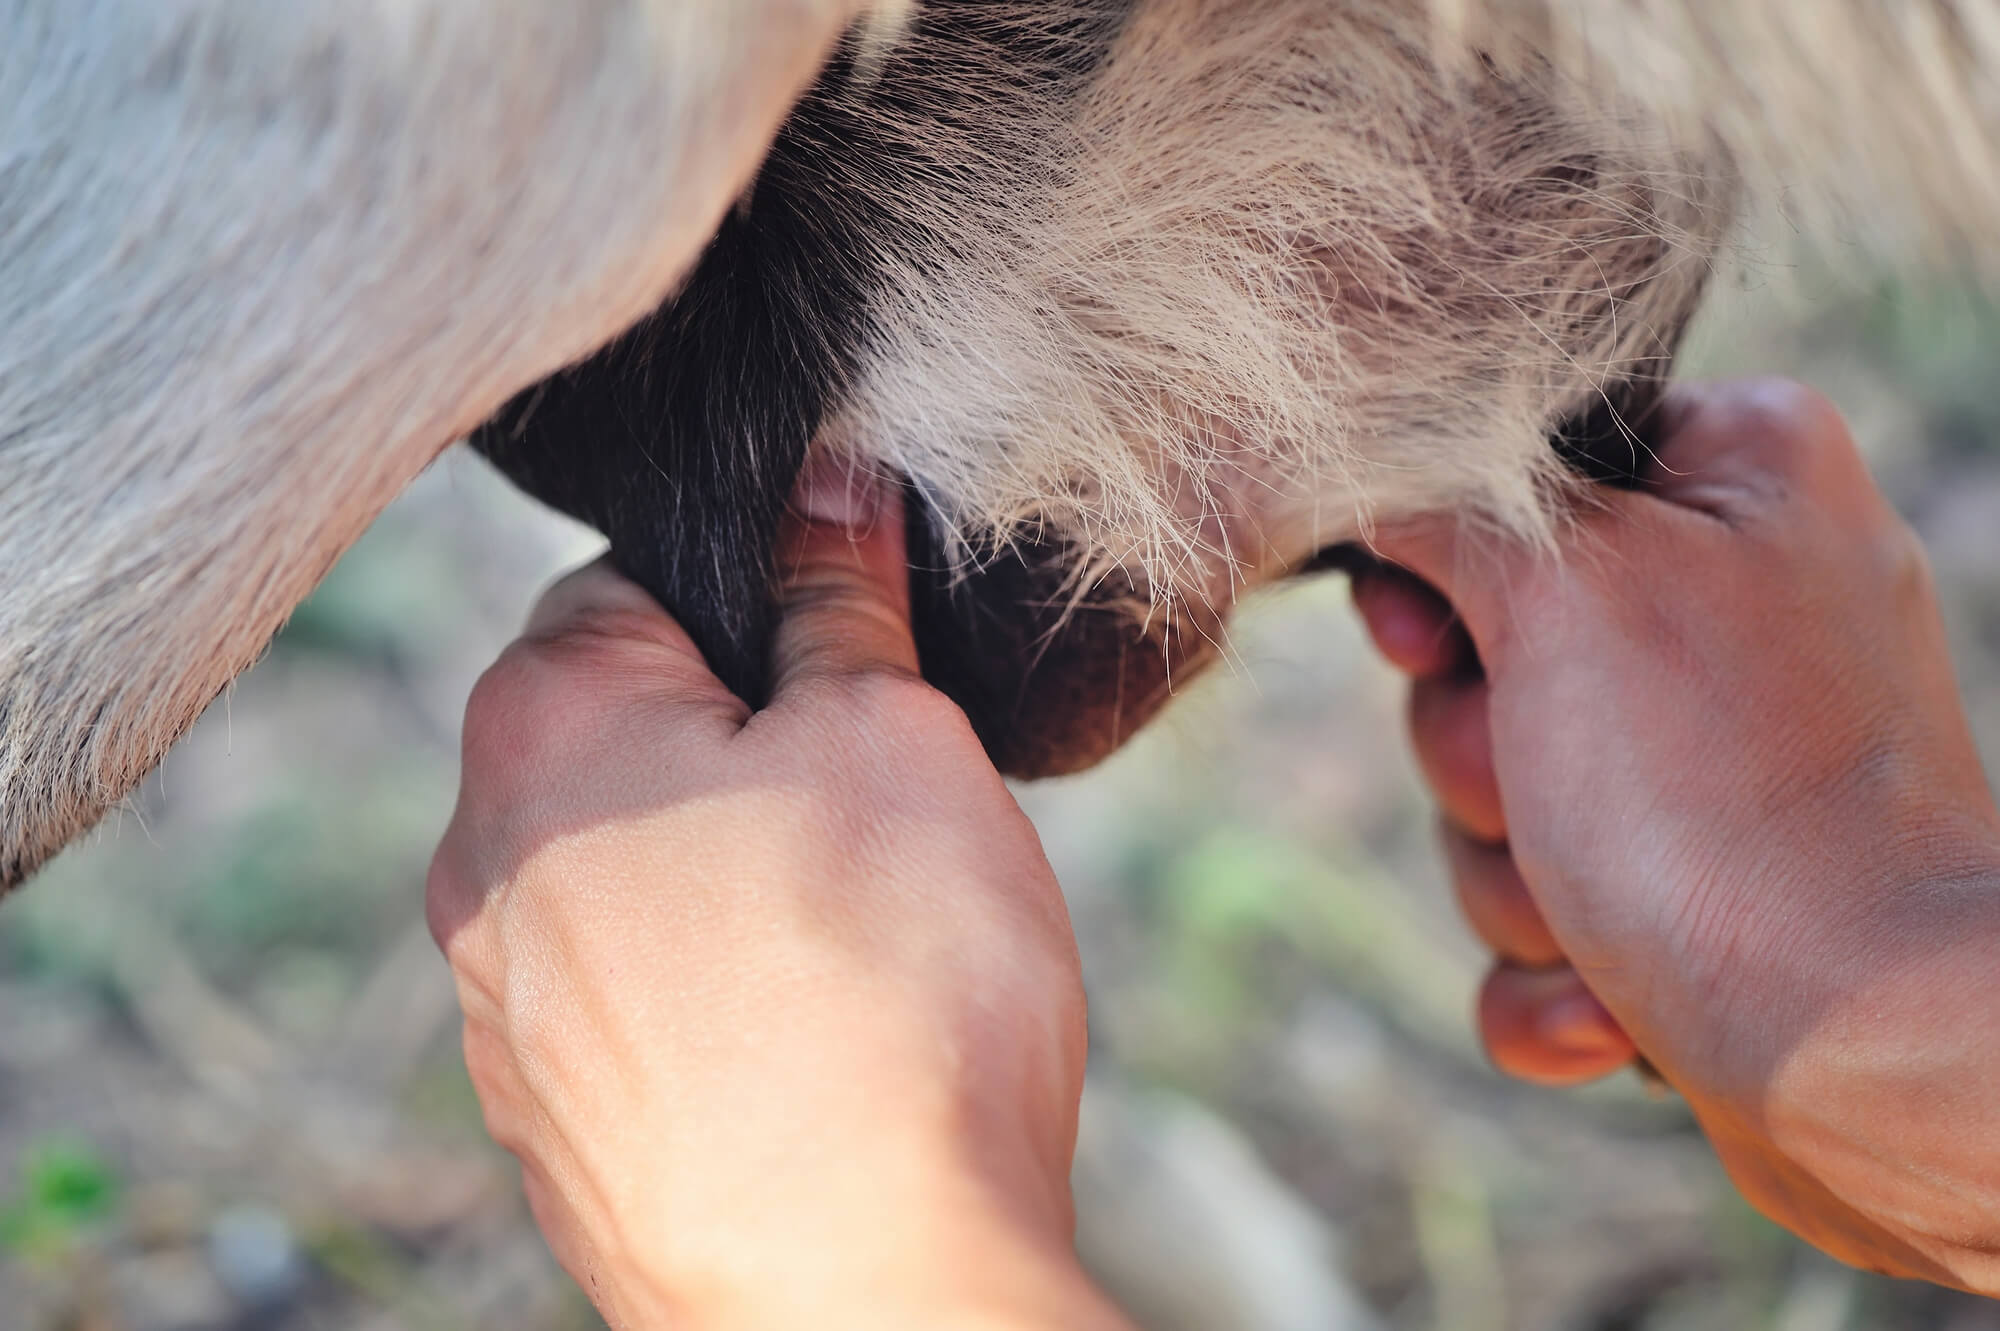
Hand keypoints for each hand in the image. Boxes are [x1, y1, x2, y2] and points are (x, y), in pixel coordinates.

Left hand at [427, 463, 1130, 1329]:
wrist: (860, 1290)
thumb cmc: (888, 989)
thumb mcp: (895, 737)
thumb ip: (839, 599)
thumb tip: (825, 487)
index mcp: (543, 724)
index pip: (632, 585)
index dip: (759, 607)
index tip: (845, 667)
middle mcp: (478, 861)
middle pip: (619, 736)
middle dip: (741, 747)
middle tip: (872, 809)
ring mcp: (498, 1010)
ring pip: (622, 874)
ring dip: (723, 876)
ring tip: (853, 940)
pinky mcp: (544, 1126)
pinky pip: (626, 1002)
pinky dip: (706, 994)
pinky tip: (807, 1040)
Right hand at [1356, 380, 1999, 1290]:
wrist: (1875, 1050)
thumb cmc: (1725, 798)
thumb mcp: (1562, 590)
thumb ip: (1446, 503)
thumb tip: (1368, 469)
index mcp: (1739, 475)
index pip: (1513, 472)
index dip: (1440, 566)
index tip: (1429, 643)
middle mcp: (1740, 599)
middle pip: (1484, 652)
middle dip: (1482, 761)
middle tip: (1546, 785)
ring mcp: (1721, 756)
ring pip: (1500, 796)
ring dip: (1516, 882)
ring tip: (1607, 919)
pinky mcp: (1701, 887)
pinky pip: (1548, 912)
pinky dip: (1556, 972)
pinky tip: (1613, 1008)